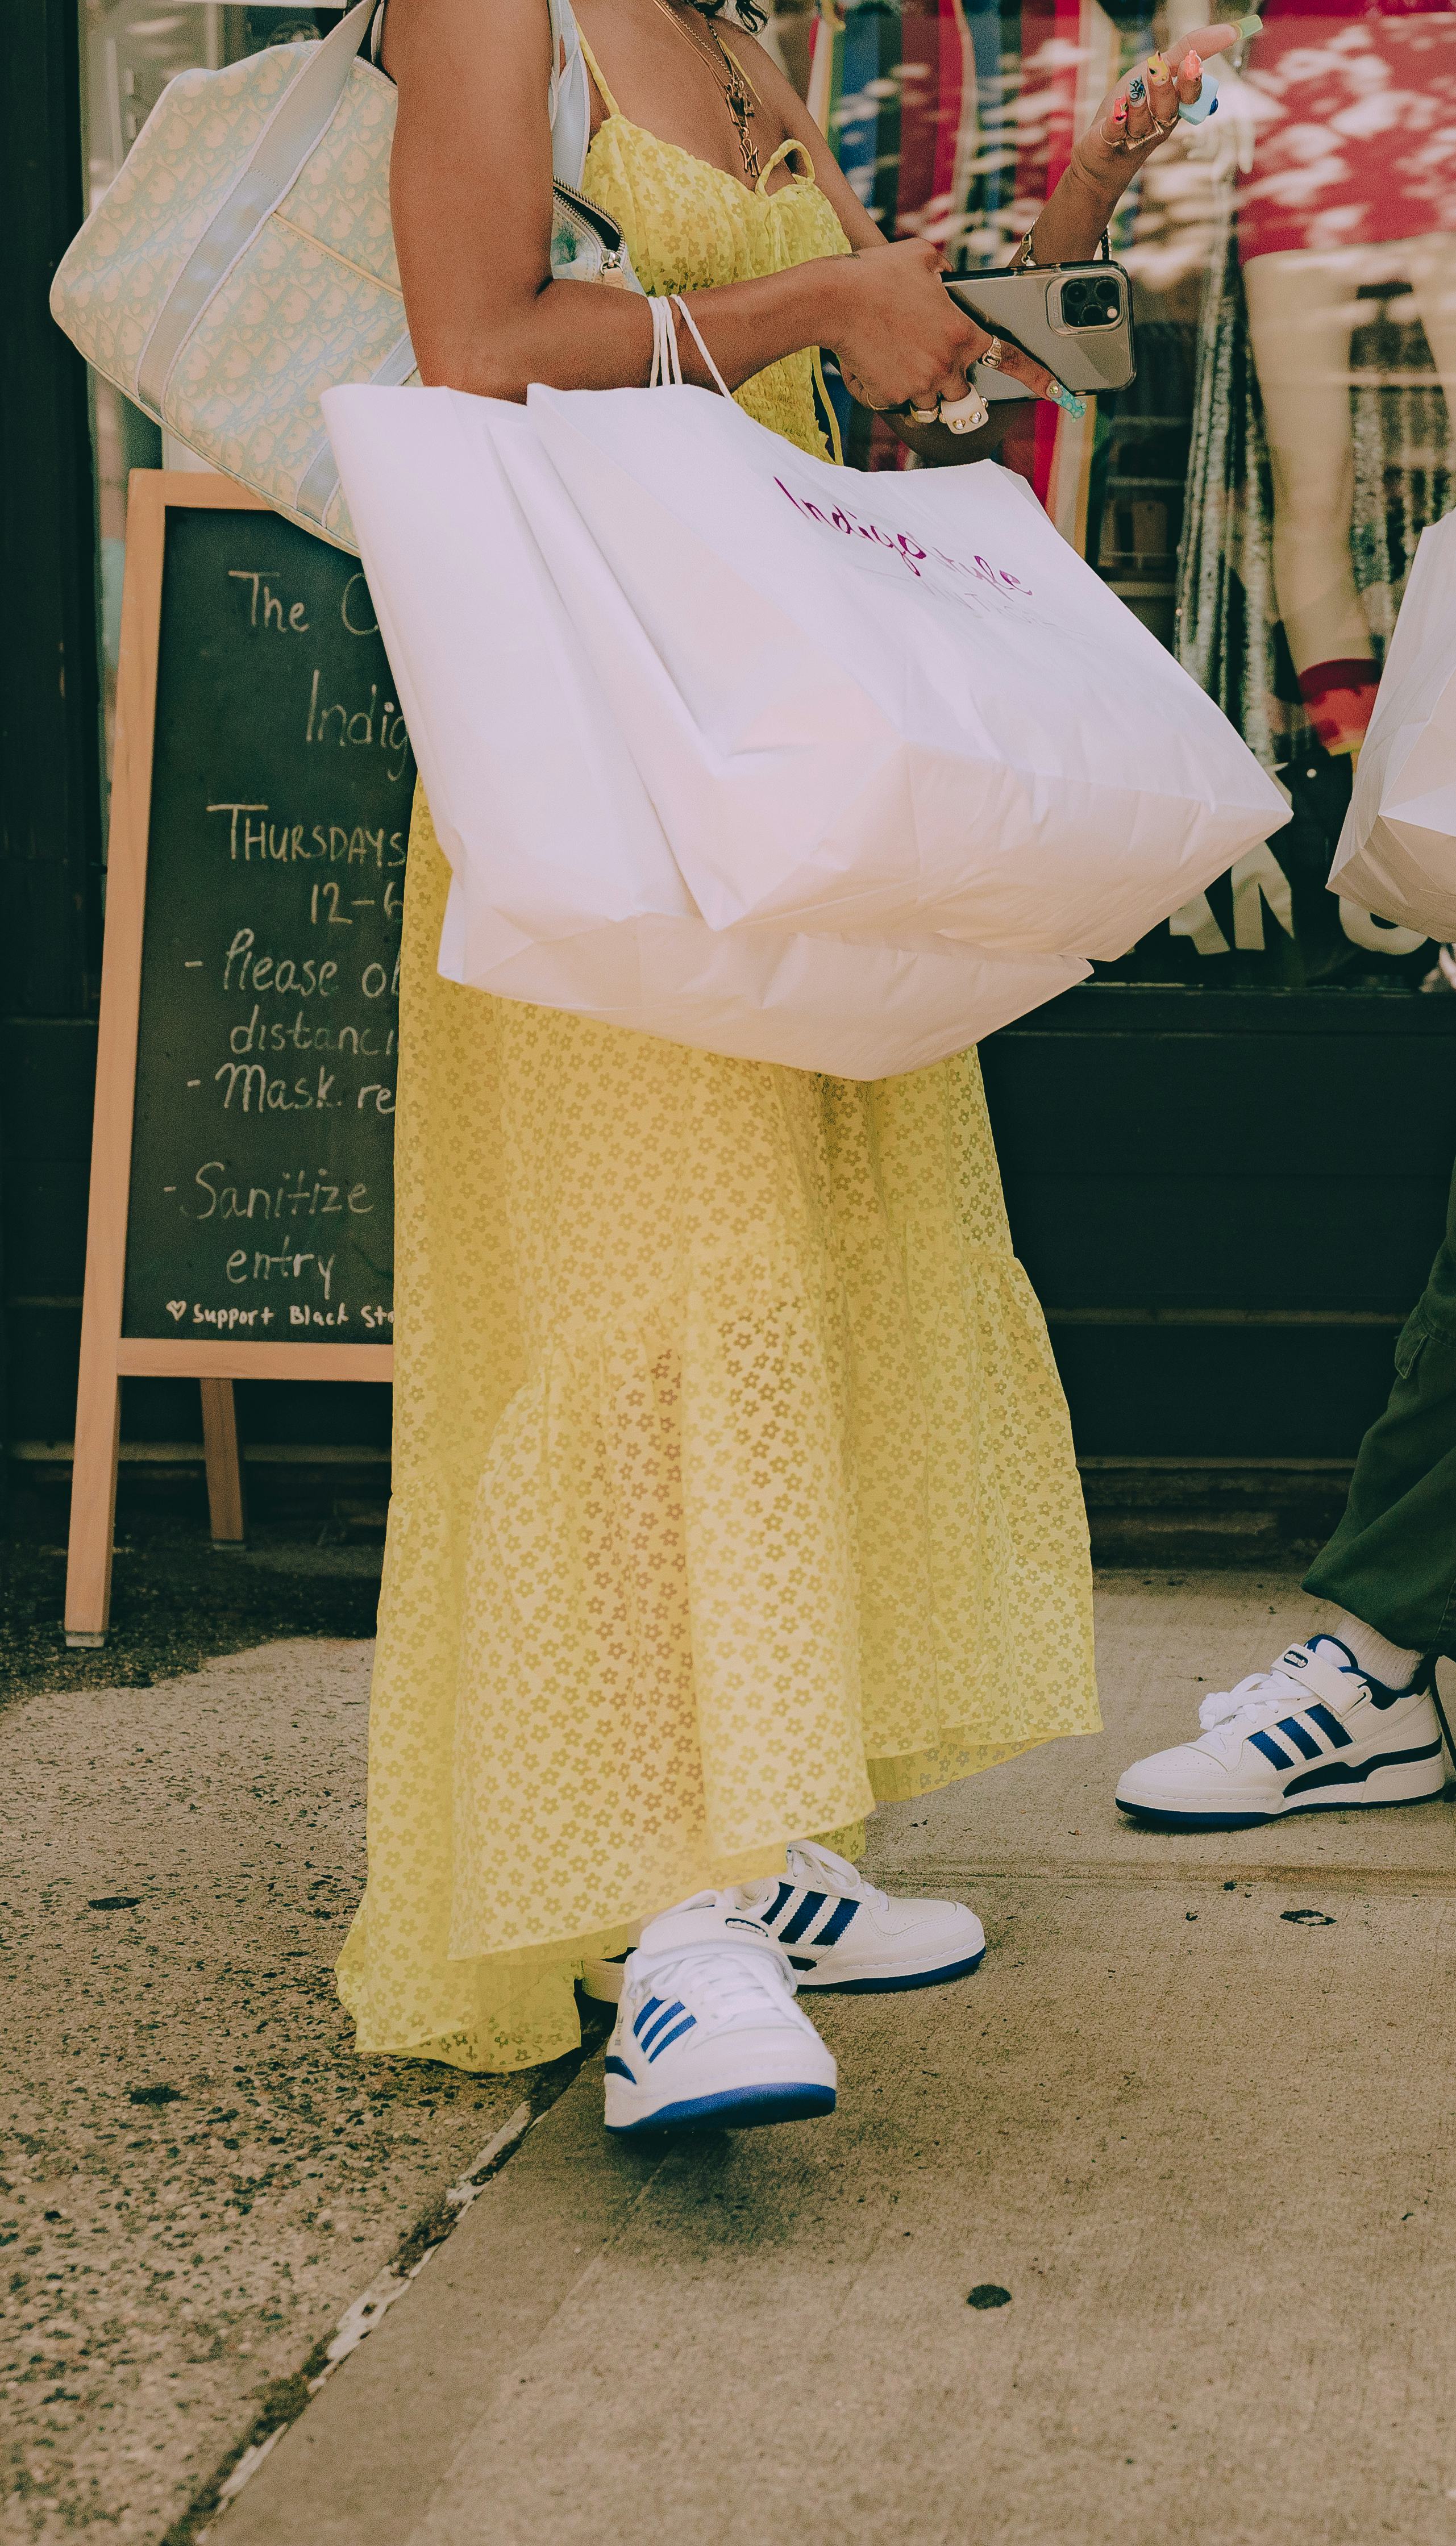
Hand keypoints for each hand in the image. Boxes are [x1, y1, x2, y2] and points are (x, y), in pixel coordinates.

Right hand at [827, 238, 1081, 418]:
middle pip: (963, 392)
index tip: (1057, 391)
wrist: (834, 298)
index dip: (1037, 377)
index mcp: (963, 332)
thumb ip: (946, 273)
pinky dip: (887, 388)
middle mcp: (947, 365)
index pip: (1008, 358)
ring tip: (895, 359)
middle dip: (949, 383)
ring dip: (919, 390)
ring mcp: (920, 385)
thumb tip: (948, 279)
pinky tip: (872, 360)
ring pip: (930, 403)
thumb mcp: (923, 257)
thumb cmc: (877, 273)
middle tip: (926, 362)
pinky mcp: (892, 397)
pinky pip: (897, 404)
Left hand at [1069, 19, 1253, 203]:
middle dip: (1165, 90)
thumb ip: (1184, 52)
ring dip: (1139, 105)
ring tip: (1133, 88)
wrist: (1105, 151)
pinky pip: (1115, 132)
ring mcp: (1135, 135)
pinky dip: (1116, 121)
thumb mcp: (1159, 73)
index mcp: (1174, 105)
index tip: (1192, 61)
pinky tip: (1116, 110)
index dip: (1191, 81)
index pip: (1189, 96)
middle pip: (1167, 109)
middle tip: (1158, 70)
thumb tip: (1226, 32)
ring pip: (1141, 123)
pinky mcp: (1110, 141)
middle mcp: (1158, 123)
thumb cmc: (1137, 108)